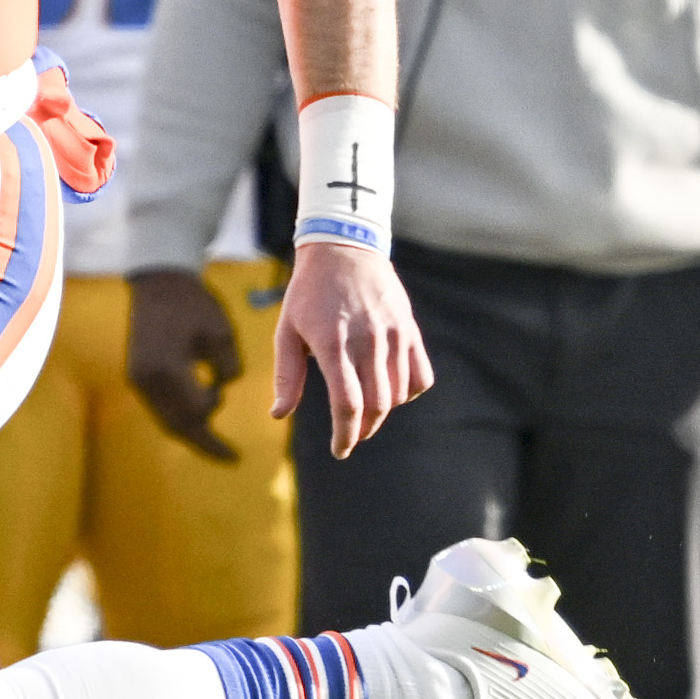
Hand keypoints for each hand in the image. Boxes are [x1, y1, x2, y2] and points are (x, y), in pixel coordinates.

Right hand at [126, 268, 243, 462]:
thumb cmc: (193, 302)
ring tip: (217, 445)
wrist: (158, 281)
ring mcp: (138, 378)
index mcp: (167, 369)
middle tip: (231, 459)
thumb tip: (224, 387)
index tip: (232, 436)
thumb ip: (227, 366)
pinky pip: (160, 407)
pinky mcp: (137, 374)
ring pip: (166, 419)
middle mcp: (147, 380)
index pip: (195, 412)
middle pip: (176, 425)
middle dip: (203, 443)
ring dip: (191, 431)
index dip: (214, 423)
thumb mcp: (221, 332)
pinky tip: (200, 417)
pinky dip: (180, 417)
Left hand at [265, 242, 430, 458]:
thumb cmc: (309, 294)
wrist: (343, 248)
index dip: (345, 434)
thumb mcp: (287, 330)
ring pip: (398, 394)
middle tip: (351, 435)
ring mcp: (393, 334)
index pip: (348, 403)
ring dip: (382, 412)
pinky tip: (390, 390)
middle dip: (363, 429)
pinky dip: (408, 392)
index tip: (340, 450)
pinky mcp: (410, 328)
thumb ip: (286, 375)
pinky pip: (420, 376)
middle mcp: (367, 339)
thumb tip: (279, 415)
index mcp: (332, 342)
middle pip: (376, 405)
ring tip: (365, 410)